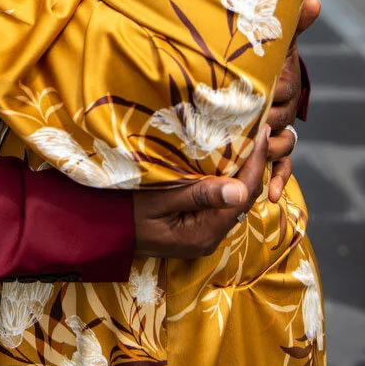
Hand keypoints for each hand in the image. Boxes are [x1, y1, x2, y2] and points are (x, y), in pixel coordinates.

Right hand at [133, 126, 270, 258]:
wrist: (101, 233)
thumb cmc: (124, 213)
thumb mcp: (158, 200)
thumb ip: (198, 195)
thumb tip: (239, 189)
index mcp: (204, 233)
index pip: (243, 194)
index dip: (257, 161)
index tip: (263, 131)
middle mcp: (210, 236)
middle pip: (243, 197)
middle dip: (254, 163)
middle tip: (259, 128)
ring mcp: (203, 233)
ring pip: (234, 199)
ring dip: (242, 170)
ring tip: (247, 138)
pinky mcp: (196, 227)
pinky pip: (220, 201)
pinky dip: (227, 178)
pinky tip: (227, 159)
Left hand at [265, 0, 318, 201]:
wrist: (239, 77)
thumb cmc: (251, 58)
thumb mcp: (266, 40)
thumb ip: (289, 23)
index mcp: (279, 83)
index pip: (282, 88)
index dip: (271, 91)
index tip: (256, 95)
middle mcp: (280, 108)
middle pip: (280, 119)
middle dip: (263, 122)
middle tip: (246, 125)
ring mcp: (277, 131)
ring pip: (282, 144)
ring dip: (268, 151)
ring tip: (252, 155)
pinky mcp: (271, 153)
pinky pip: (281, 169)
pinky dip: (279, 181)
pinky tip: (271, 197)